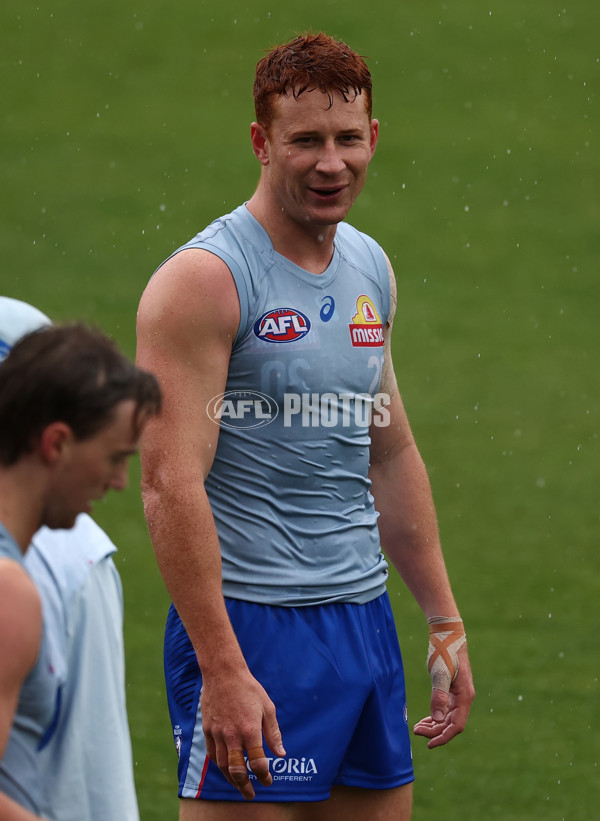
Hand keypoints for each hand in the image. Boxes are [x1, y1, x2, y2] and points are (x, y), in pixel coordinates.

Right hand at [201, 668, 285, 799]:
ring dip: (231, 779)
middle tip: (250, 794)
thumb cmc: (249, 688)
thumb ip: (273, 733)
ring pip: (222, 765)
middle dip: (245, 786)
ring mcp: (218, 733)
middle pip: (237, 770)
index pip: (258, 762)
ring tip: (238, 785)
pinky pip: (211, 753)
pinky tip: (225, 768)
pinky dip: (218, 765)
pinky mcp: (207, 729)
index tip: (268, 781)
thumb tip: (281, 754)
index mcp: (250, 730)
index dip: (264, 775)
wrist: (223, 673)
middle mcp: (232, 735)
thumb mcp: (268, 707)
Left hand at [413, 643, 474, 747]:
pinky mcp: (452, 689)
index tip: (428, 744)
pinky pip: (445, 709)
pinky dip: (435, 715)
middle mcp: (464, 698)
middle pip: (451, 724)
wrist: (447, 633)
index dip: (443, 737)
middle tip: (415, 731)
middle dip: (434, 731)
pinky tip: (425, 719)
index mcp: (465, 697)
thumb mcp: (440, 673)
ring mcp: (459, 694)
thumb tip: (437, 719)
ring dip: (434, 725)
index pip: (456, 726)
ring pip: (448, 717)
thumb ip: (439, 696)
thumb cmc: (444, 651)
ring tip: (417, 728)